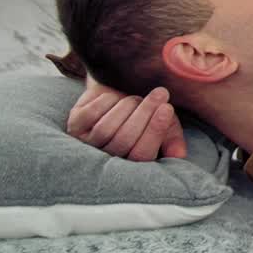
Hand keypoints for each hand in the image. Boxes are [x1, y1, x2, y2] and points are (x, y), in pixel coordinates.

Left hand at [66, 75, 187, 161]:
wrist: (120, 89)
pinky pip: (92, 113)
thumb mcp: (165, 123)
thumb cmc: (145, 112)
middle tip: (160, 93)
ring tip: (136, 97)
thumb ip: (172, 138)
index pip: (141, 155)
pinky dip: (108, 100)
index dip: (154, 132)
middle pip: (123, 141)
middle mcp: (105, 159)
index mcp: (129, 163)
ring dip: (127, 106)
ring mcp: (86, 143)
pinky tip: (115, 97)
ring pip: (106, 129)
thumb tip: (178, 154)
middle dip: (144, 113)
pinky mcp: (74, 125)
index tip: (167, 108)